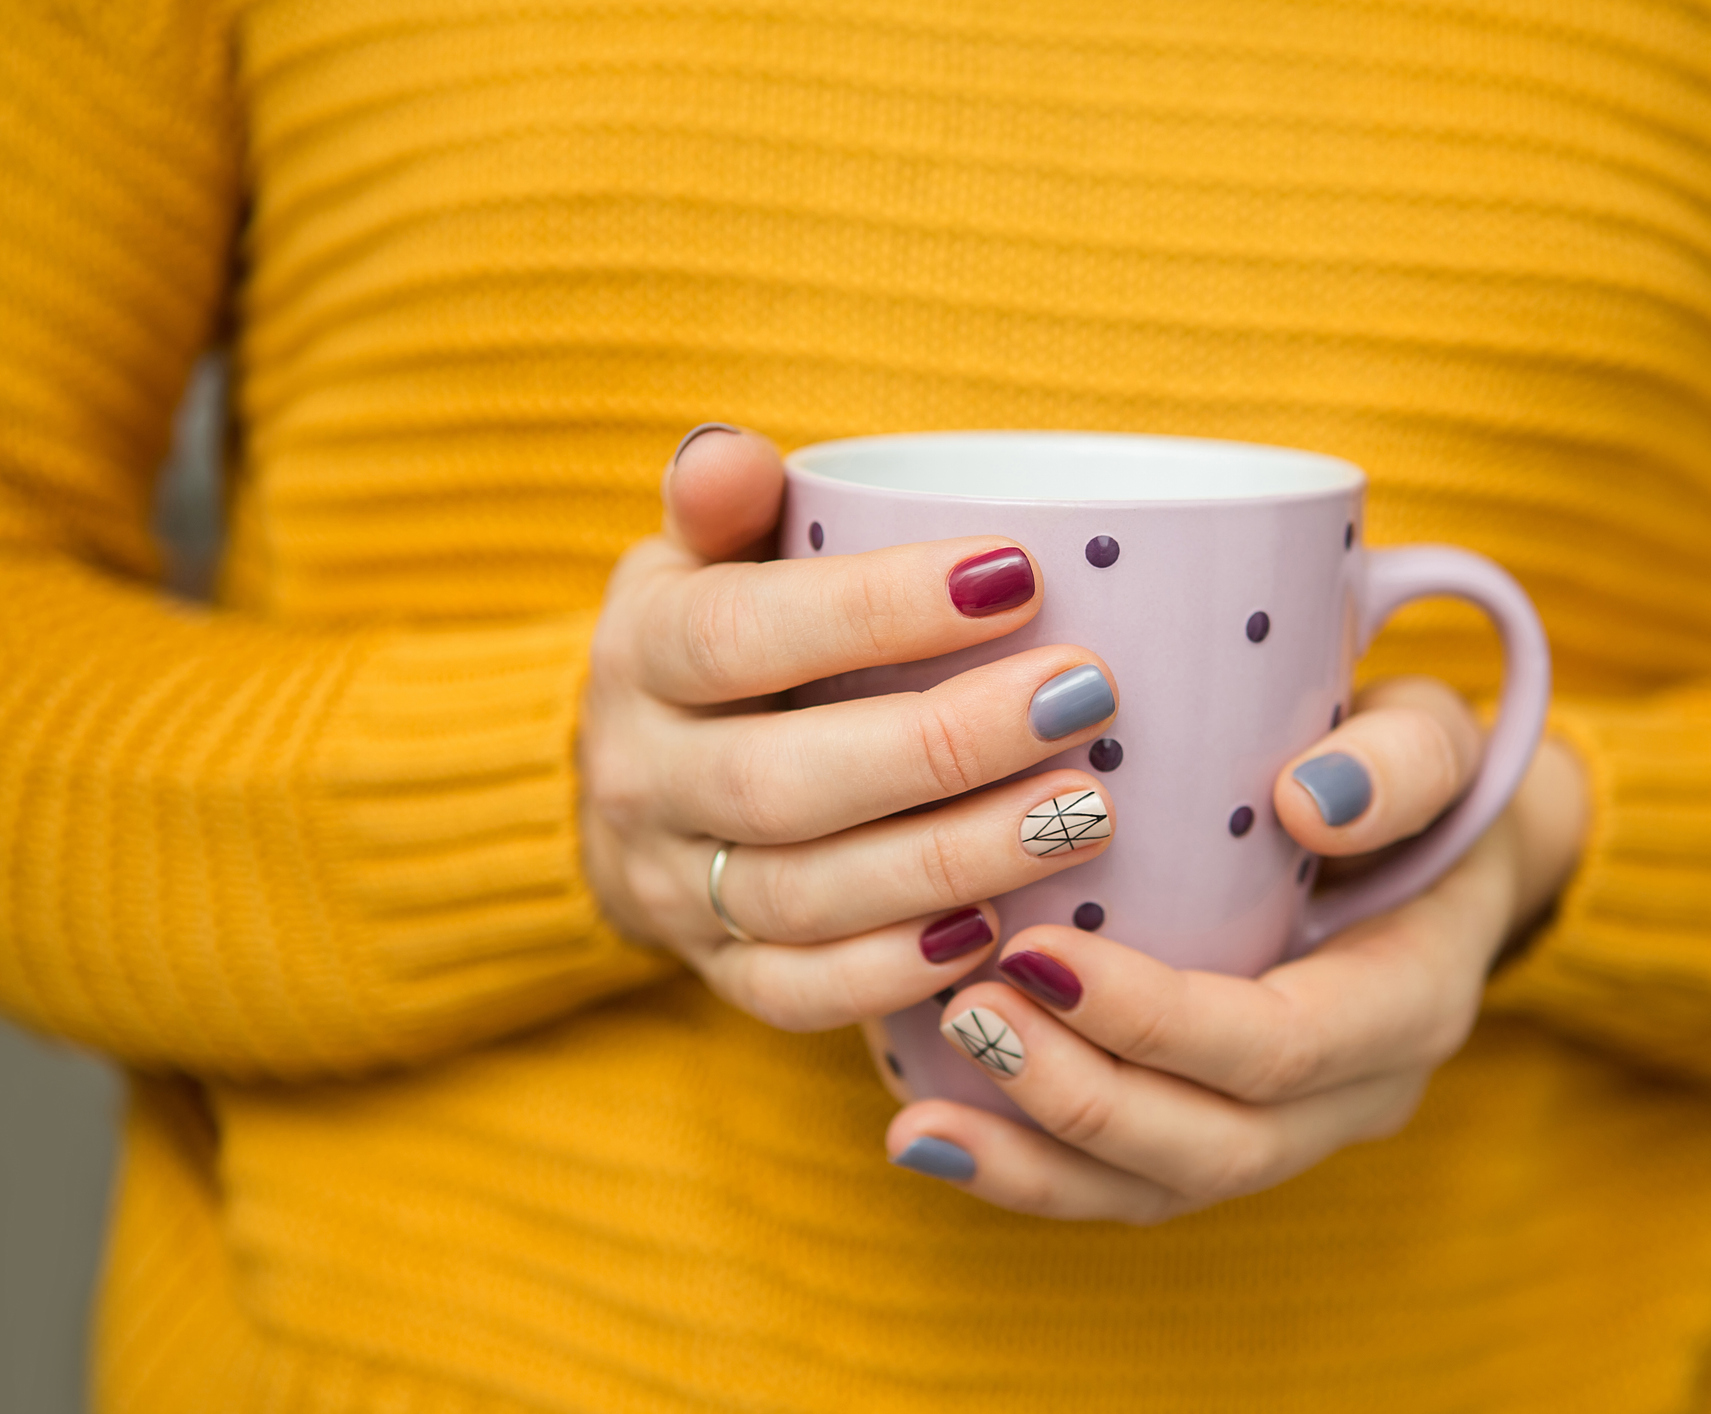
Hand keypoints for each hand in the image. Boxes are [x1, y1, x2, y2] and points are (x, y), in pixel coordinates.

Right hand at [579, 426, 1123, 1030]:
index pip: (743, 633)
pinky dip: (892, 975)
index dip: (876, 609)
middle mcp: (643, 778)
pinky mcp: (717, 972)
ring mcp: (674, 888)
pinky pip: (795, 995)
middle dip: (944, 746)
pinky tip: (996, 935)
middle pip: (783, 780)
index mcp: (640, 654)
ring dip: (950, 861)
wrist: (628, 781)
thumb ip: (725, 499)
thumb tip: (732, 458)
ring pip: (802, 897)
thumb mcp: (699, 554)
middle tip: (1082, 700)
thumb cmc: (713, 637)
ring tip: (1081, 814)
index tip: (1018, 574)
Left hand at [886, 677, 1588, 1220]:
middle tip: (967, 1014)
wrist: (1425, 845)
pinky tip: (927, 1139)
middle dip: (1081, 1098)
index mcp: (1412, 1000)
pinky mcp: (1224, 1134)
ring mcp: (1296, 1132)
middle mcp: (1362, 1093)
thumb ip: (1402, 760)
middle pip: (1218, 1146)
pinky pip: (1127, 1184)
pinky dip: (1027, 1172)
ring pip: (1162, 1190)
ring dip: (1038, 1159)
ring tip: (920, 1120)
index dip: (1159, 1020)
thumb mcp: (1430, 734)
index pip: (1282, 1047)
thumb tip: (1312, 802)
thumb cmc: (1406, 772)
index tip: (1041, 954)